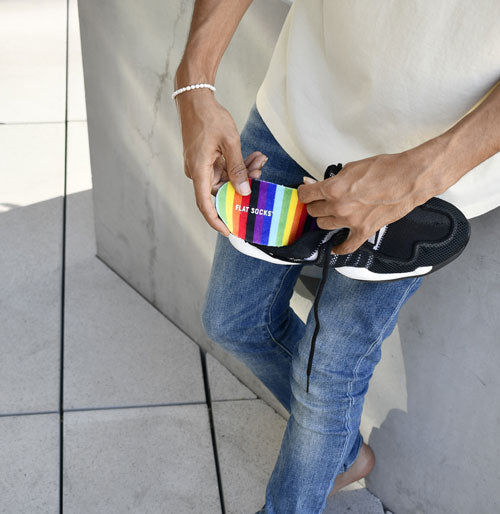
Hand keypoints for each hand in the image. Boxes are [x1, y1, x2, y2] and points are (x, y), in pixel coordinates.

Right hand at [175, 90, 266, 234]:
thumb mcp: (229, 142)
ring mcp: (200, 166)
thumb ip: (237, 169)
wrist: (195, 99)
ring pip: (225, 178)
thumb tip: (243, 192)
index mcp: (199, 170)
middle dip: (242, 185)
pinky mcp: (205, 159)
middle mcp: (197, 171)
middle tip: (260, 174)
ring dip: (243, 172)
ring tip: (259, 160)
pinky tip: (252, 157)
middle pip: (221, 190)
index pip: (205, 204)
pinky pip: (223, 168)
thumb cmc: (209, 117)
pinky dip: (237, 164)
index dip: (216, 220)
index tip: (229, 231)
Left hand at [297, 151, 437, 253]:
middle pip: (314, 212)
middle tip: (322, 200)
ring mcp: (351, 221)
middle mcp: (339, 207)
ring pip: (324, 226)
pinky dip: (339, 248)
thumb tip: (316, 183)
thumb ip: (331, 179)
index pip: (305, 195)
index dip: (304, 192)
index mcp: (333, 189)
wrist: (409, 178)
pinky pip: (346, 246)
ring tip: (332, 213)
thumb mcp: (351, 167)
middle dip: (315, 204)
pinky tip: (335, 246)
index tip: (306, 192)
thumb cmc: (385, 169)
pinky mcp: (364, 231)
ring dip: (325, 219)